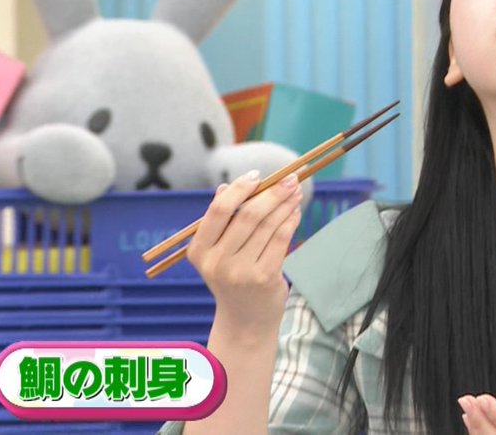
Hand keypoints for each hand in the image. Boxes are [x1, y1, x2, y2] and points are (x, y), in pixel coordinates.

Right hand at [187, 169, 304, 340]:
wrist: (244, 320)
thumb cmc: (233, 277)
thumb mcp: (219, 252)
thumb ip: (221, 222)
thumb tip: (225, 187)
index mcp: (199, 251)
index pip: (218, 211)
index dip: (239, 189)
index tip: (257, 175)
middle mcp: (216, 262)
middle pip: (248, 215)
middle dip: (272, 193)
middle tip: (290, 178)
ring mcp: (240, 271)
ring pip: (268, 225)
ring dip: (286, 204)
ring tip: (296, 192)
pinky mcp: (264, 278)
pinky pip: (281, 240)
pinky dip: (290, 221)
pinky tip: (296, 211)